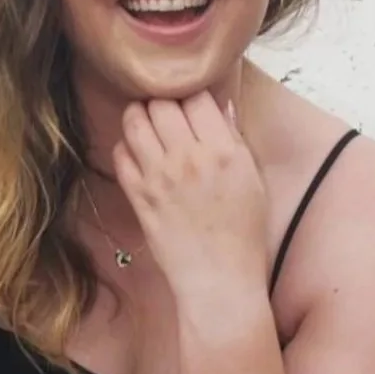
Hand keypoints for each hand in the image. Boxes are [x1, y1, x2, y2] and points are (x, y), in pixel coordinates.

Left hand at [110, 90, 268, 308]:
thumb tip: (219, 106)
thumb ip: (234, 140)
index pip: (197, 97)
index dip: (193, 94)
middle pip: (162, 103)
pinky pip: (121, 155)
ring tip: (146, 122)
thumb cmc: (244, 234)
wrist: (220, 278)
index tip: (192, 104)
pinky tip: (137, 153)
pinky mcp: (139, 196)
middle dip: (163, 101)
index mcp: (223, 151)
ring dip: (139, 115)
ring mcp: (159, 177)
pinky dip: (126, 147)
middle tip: (167, 111)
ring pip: (135, 122)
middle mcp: (188, 158)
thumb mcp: (253, 180)